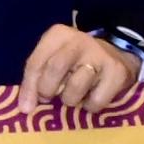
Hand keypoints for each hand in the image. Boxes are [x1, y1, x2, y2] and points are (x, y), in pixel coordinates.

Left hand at [21, 23, 143, 117]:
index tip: (26, 106)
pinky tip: (92, 96)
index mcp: (58, 35)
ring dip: (70, 99)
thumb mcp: (52, 60)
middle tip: (50, 97)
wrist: (118, 55)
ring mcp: (100, 56)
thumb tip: (26, 108)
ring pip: (75, 88)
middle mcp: (79, 41)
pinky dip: (90, 106)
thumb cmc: (75, 61)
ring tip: (74, 94)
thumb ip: (36, 80)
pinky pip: (96, 101)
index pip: (35, 63)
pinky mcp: (118, 73)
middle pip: (55, 69)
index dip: (29, 87)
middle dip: (47, 90)